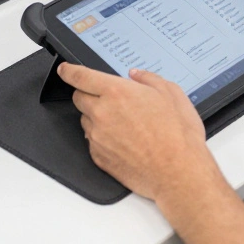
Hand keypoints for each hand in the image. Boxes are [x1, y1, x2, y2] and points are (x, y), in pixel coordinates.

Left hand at [58, 62, 224, 201]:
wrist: (177, 173)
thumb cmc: (178, 136)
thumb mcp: (172, 94)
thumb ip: (149, 79)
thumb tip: (137, 75)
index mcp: (117, 93)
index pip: (81, 76)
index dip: (69, 71)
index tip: (65, 70)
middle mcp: (102, 113)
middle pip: (79, 98)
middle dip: (88, 94)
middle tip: (110, 99)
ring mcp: (98, 137)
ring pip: (86, 120)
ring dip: (97, 117)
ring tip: (125, 124)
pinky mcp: (99, 157)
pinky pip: (92, 141)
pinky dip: (102, 138)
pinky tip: (124, 141)